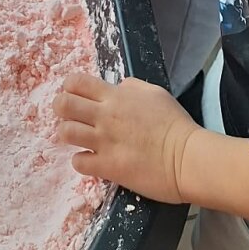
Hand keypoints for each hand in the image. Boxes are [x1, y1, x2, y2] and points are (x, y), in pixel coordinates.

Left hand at [54, 73, 196, 204]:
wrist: (187, 157)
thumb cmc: (175, 124)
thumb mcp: (154, 93)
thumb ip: (131, 87)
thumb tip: (117, 88)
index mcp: (115, 96)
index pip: (76, 82)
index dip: (69, 87)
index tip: (73, 94)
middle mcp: (105, 116)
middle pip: (64, 104)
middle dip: (60, 108)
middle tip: (69, 116)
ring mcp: (104, 142)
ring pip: (66, 132)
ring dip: (68, 134)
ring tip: (78, 139)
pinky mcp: (108, 167)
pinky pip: (79, 162)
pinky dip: (81, 161)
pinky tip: (90, 160)